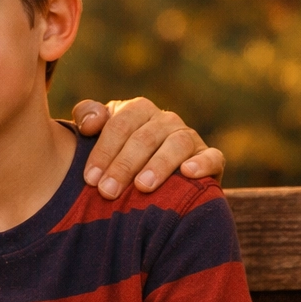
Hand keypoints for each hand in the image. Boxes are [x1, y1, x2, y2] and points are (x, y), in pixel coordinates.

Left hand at [71, 97, 223, 199]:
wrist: (153, 178)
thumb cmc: (117, 154)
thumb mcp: (98, 133)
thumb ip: (87, 117)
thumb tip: (89, 124)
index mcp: (138, 110)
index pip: (119, 125)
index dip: (103, 151)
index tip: (90, 179)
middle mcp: (166, 120)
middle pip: (144, 138)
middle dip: (123, 166)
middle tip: (107, 192)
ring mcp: (189, 138)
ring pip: (176, 145)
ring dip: (158, 165)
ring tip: (142, 187)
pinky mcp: (211, 158)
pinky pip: (212, 157)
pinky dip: (202, 163)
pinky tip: (188, 173)